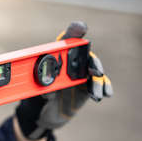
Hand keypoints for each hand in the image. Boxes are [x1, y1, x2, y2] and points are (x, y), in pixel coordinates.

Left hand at [15, 21, 112, 139]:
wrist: (42, 113)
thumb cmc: (36, 97)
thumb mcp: (35, 93)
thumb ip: (43, 89)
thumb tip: (49, 90)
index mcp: (56, 58)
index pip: (65, 41)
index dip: (74, 32)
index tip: (81, 27)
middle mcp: (70, 63)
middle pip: (85, 56)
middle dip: (92, 62)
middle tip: (95, 71)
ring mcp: (80, 74)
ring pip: (94, 71)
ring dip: (97, 81)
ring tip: (96, 93)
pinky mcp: (87, 86)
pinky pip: (100, 83)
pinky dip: (104, 87)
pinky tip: (106, 94)